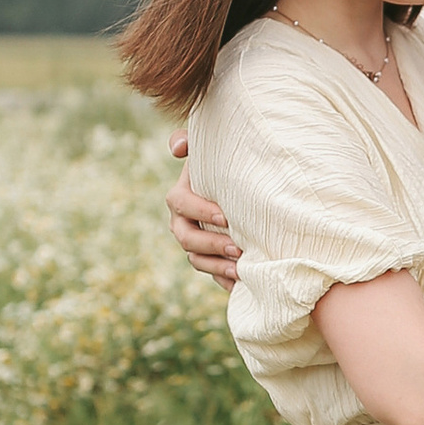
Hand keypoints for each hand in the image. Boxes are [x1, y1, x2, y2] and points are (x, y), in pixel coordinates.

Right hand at [166, 134, 239, 291]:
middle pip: (187, 238)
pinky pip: (212, 274)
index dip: (200, 211)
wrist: (237, 190)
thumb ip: (189, 140)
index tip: (226, 216)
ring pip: (197, 260)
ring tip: (242, 269)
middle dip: (211, 244)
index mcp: (180, 197)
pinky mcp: (209, 259)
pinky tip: (244, 284)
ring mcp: (194, 244)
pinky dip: (226, 281)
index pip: (181, 204)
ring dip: (218, 267)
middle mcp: (182, 223)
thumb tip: (178, 147)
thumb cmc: (222, 165)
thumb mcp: (207, 149)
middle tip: (238, 247)